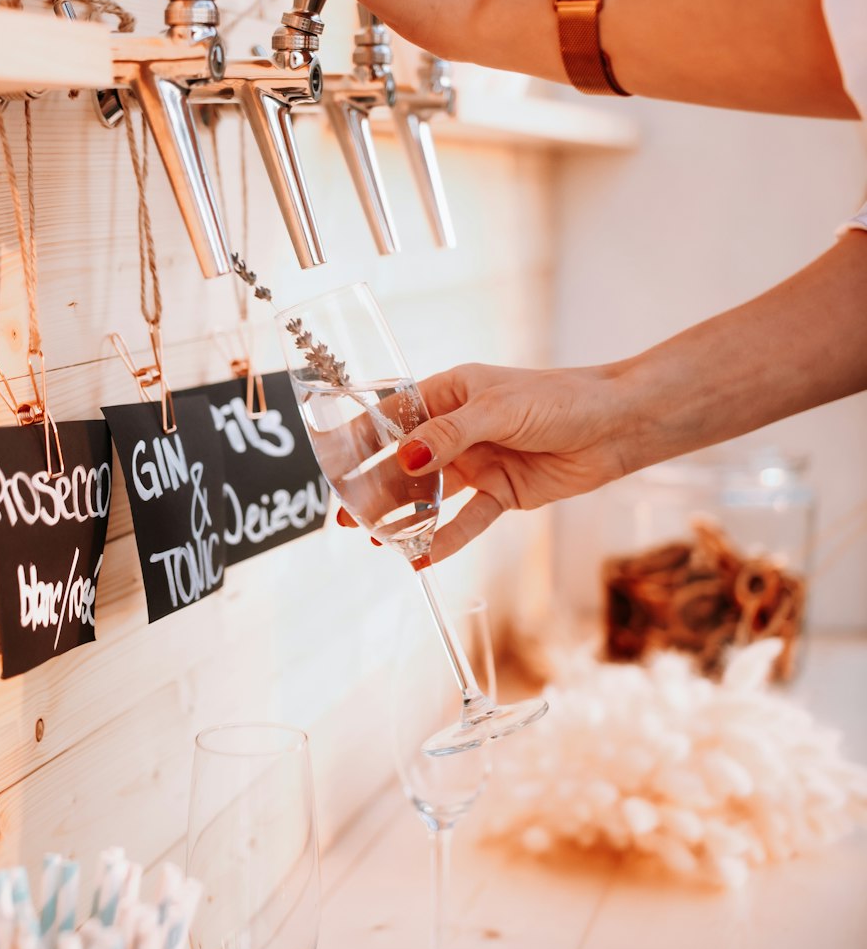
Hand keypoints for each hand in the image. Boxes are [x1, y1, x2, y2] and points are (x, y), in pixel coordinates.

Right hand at [338, 362, 631, 561]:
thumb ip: (448, 436)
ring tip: (376, 538)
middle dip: (375, 487)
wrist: (616, 425)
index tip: (332, 461)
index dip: (362, 438)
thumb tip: (405, 459)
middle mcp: (458, 430)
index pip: (394, 416)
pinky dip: (446, 538)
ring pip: (431, 494)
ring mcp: (478, 463)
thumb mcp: (496, 410)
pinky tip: (423, 555)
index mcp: (450, 394)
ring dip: (404, 515)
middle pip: (406, 462)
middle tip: (346, 516)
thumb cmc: (559, 399)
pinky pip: (467, 519)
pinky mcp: (502, 493)